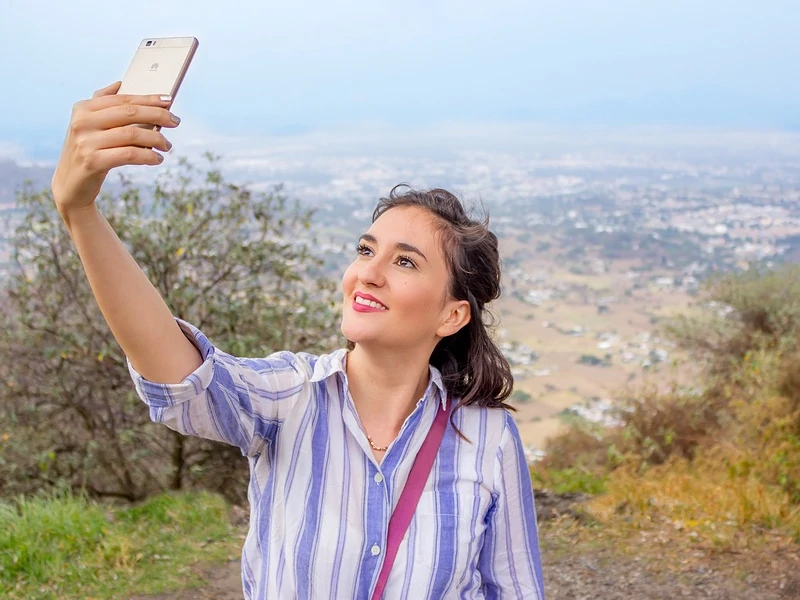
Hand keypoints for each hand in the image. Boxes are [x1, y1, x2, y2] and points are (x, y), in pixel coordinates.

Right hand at [51, 81, 180, 216]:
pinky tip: (158, 159)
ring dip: (156, 139)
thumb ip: (102, 104)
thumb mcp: (89, 125)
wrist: (70, 185)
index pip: (122, 99)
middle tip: (175, 121)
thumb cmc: (87, 152)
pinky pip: (129, 155)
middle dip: (157, 115)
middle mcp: (82, 122)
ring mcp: (85, 142)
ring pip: (131, 134)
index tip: (169, 100)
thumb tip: (121, 84)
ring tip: (167, 145)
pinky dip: (148, 156)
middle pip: (129, 113)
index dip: (148, 98)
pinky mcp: (92, 162)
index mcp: (83, 108)